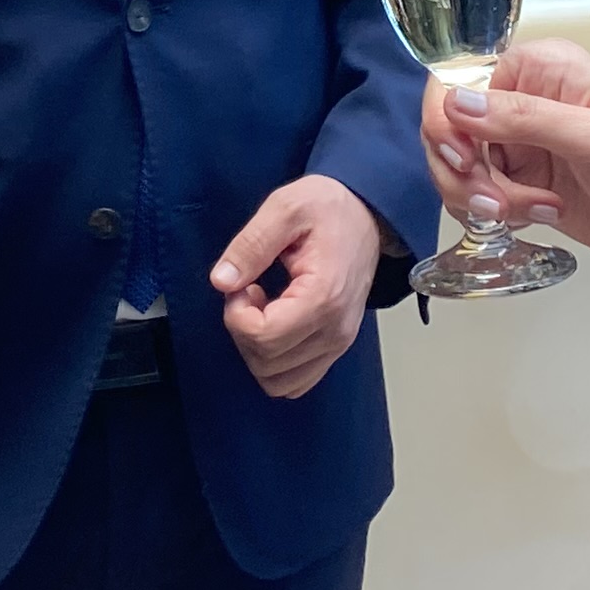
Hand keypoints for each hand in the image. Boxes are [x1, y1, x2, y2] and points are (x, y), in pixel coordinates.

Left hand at [211, 173, 383, 399]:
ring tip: (263, 308)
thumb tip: (222, 281)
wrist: (367, 214)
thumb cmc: (328, 208)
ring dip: (257, 350)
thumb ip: (251, 244)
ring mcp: (338, 343)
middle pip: (267, 364)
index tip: (242, 285)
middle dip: (243, 331)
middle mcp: (335, 330)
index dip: (237, 315)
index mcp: (323, 297)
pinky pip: (296, 380)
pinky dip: (275, 361)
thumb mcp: (285, 208)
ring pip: (279, 382)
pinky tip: (275, 323)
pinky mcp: (336, 347)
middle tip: (249, 291)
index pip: (264, 338)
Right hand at [425, 37, 589, 317]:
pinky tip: (544, 216)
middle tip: (494, 200)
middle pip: (452, 127)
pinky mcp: (529, 188)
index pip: (462, 79)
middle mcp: (530, 102)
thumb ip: (523, 118)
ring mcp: (528, 148)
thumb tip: (457, 101)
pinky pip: (483, 197)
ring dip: (482, 196)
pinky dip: (498, 213)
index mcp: (546, 70)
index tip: (462, 158)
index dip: (449, 121)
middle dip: (464, 169)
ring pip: (462, 167)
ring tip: (527, 211)